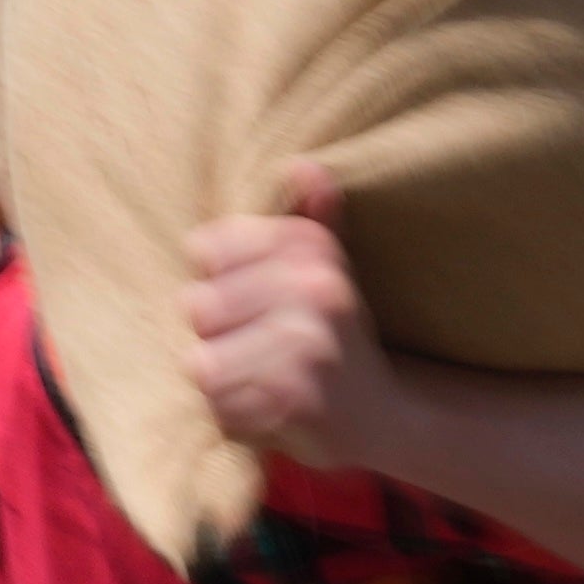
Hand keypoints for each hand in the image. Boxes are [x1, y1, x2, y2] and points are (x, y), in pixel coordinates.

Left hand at [183, 166, 400, 473]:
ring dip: (222, 382)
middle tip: (257, 352)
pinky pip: (220, 406)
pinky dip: (233, 418)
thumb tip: (303, 165)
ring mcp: (307, 344)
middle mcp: (314, 289)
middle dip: (215, 337)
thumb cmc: (338, 338)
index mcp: (312, 250)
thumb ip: (308, 221)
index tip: (250, 305)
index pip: (205, 249)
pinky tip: (267, 413)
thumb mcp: (327, 272)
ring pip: (202, 361)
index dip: (215, 282)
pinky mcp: (297, 399)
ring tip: (259, 383)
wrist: (386, 417)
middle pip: (197, 306)